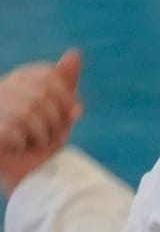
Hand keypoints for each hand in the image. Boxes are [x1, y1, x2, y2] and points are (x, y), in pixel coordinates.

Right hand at [0, 50, 83, 193]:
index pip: (47, 75)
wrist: (28, 178)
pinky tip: (18, 148)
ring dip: (41, 133)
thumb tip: (74, 53)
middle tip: (51, 135)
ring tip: (35, 143)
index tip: (69, 113)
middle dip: (56, 118)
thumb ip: (65, 84)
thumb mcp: (59, 112)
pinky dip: (24, 142)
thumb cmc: (42, 143)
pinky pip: (13, 127)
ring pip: (28, 110)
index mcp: (16, 82)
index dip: (65, 96)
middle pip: (40, 93)